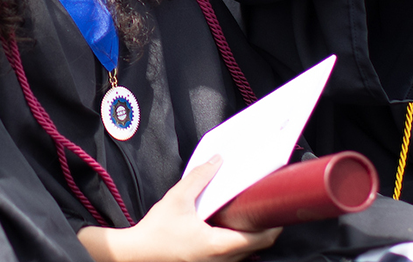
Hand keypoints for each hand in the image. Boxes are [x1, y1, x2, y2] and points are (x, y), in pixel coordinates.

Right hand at [77, 157, 279, 261]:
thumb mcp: (177, 199)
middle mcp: (221, 260)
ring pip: (244, 254)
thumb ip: (199, 178)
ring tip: (246, 214)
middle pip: (256, 247)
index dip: (273, 224)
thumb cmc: (155, 232)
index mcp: (218, 245)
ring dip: (249, 236)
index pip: (260, 239)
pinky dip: (235, 243)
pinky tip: (225, 227)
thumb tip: (218, 161)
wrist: (136, 255)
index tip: (276, 209)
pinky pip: (230, 257)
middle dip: (263, 228)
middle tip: (262, 206)